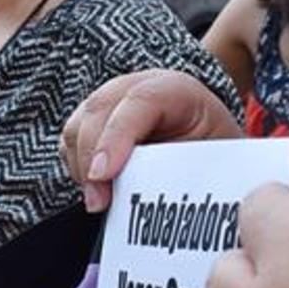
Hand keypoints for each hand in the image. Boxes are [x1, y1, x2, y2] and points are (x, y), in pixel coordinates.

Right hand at [61, 70, 242, 211]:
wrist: (215, 158)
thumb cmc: (217, 162)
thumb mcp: (213, 163)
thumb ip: (185, 171)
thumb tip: (155, 199)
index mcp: (179, 89)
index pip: (141, 100)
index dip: (117, 136)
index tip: (104, 176)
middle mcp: (142, 85)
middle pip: (100, 108)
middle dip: (91, 157)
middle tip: (98, 202)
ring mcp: (115, 100)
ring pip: (79, 123)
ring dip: (81, 165)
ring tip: (100, 201)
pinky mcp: (98, 121)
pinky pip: (71, 140)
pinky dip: (76, 166)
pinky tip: (96, 189)